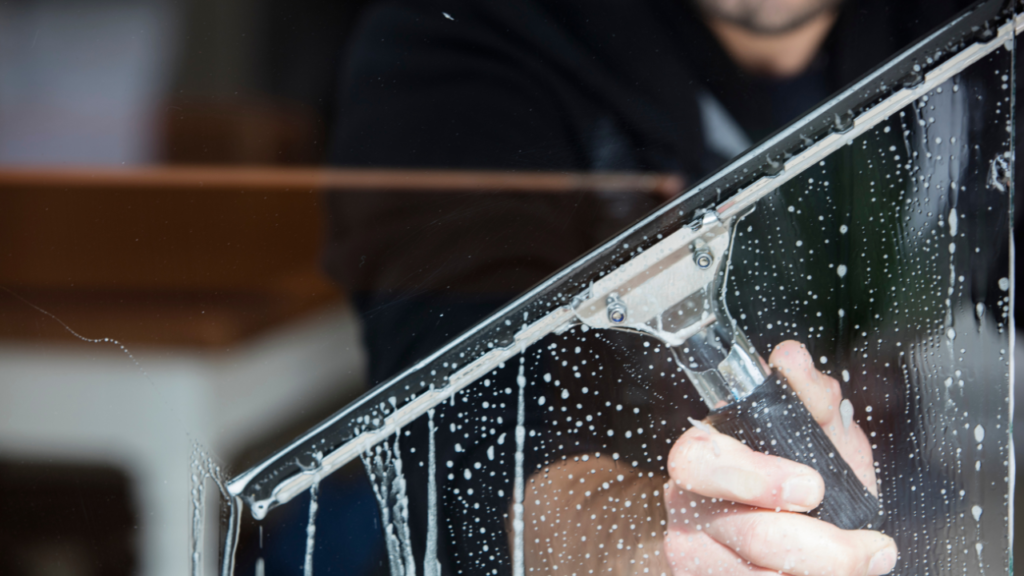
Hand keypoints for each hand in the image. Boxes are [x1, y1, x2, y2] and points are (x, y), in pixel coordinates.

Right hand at [662, 340, 896, 575]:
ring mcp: (693, 554)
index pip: (702, 462)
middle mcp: (689, 506)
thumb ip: (809, 398)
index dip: (757, 478)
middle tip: (866, 549)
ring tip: (863, 563)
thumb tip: (791, 360)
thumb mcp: (813, 434)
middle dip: (819, 547)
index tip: (815, 487)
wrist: (781, 533)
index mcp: (705, 455)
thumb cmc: (793, 476)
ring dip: (822, 574)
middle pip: (748, 534)